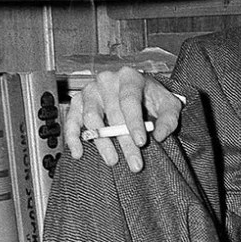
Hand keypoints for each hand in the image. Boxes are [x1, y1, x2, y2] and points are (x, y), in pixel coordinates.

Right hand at [63, 66, 183, 171]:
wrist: (137, 93)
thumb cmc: (152, 98)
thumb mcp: (168, 105)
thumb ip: (168, 119)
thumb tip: (159, 135)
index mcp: (129, 77)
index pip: (129, 100)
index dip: (134, 122)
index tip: (141, 143)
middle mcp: (107, 80)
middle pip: (112, 114)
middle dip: (124, 142)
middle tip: (134, 164)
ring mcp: (91, 91)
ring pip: (91, 118)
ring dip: (102, 142)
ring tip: (113, 160)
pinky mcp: (79, 102)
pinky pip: (71, 120)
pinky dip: (73, 137)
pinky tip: (79, 153)